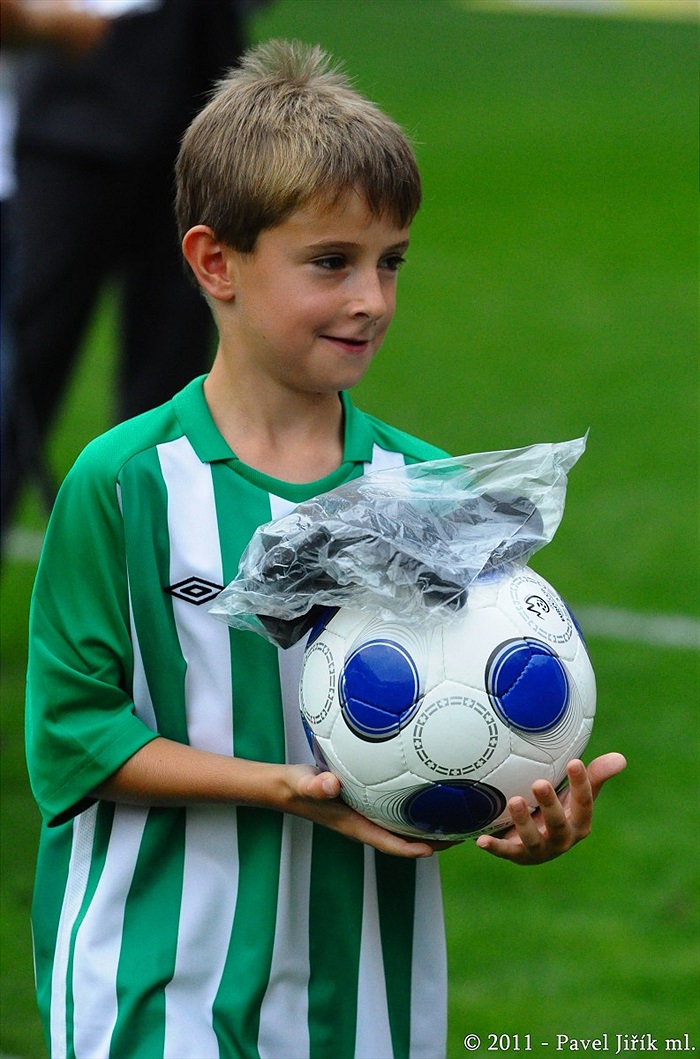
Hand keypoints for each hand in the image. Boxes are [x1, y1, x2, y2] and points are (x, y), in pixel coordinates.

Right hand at [286, 765, 453, 857]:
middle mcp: (364, 824)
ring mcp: (365, 816)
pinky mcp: (365, 805)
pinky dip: (413, 807)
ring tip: (456, 818)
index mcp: (354, 825)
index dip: (410, 849)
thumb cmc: (298, 785)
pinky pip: (394, 810)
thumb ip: (316, 785)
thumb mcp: (305, 783)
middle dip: (430, 841)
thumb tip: (330, 784)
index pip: (387, 843)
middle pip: (402, 839)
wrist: (288, 786)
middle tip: (459, 834)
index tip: (434, 850)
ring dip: (426, 826)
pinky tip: (429, 792)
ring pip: (401, 826)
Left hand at [474, 752, 626, 865]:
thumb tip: (621, 758)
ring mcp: (540, 849)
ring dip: (523, 822)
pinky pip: (506, 852)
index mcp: (580, 823)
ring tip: (514, 801)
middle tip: (539, 783)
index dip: (580, 784)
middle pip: (558, 824)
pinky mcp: (518, 855)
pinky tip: (482, 840)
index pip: (584, 803)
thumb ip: (595, 776)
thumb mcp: (576, 793)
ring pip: (533, 840)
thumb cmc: (560, 809)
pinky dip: (495, 847)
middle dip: (550, 805)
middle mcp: (562, 839)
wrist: (537, 838)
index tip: (573, 762)